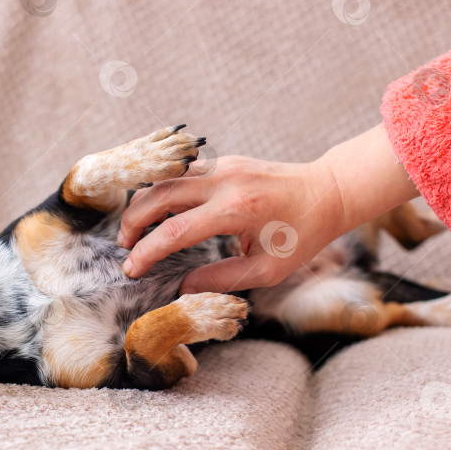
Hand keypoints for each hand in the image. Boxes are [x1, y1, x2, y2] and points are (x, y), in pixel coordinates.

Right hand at [117, 125, 419, 292]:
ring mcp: (222, 166)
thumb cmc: (302, 235)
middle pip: (158, 196)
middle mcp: (224, 182)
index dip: (147, 252)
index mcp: (236, 211)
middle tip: (123, 246)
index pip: (175, 232)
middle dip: (133, 221)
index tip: (131, 269)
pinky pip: (180, 173)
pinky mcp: (222, 161)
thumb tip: (183, 288)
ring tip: (133, 230)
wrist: (327, 192)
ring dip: (142, 203)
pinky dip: (160, 190)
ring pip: (164, 179)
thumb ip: (223, 279)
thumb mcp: (268, 270)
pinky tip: (155, 210)